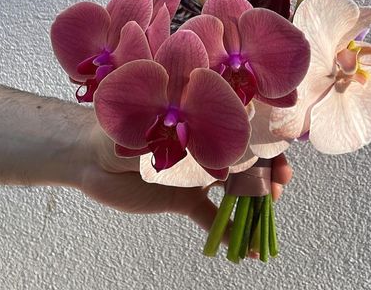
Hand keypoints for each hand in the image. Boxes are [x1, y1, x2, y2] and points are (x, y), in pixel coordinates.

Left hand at [79, 123, 292, 232]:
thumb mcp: (149, 123)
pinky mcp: (184, 200)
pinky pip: (212, 217)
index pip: (242, 126)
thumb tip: (198, 132)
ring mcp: (197, 175)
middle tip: (278, 188)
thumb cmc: (118, 128)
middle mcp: (205, 148)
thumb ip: (174, 130)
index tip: (280, 150)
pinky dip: (229, 232)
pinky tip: (247, 248)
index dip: (266, 138)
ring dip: (256, 203)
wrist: (90, 157)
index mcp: (201, 124)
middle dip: (269, 171)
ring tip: (267, 217)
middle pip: (247, 158)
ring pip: (236, 189)